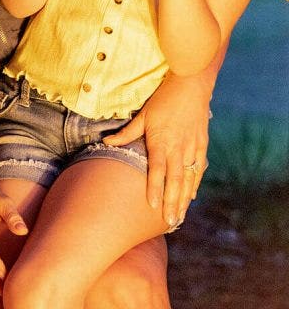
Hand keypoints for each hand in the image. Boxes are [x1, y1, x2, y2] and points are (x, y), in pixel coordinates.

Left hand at [104, 73, 210, 227]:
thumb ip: (126, 133)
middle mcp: (179, 148)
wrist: (192, 85)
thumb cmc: (163, 99)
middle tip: (170, 222)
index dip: (155, 189)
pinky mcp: (202, 144)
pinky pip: (198, 169)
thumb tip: (106, 143)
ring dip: (184, 199)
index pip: (157, 171)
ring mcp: (193, 147)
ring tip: (180, 216)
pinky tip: (191, 196)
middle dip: (172, 203)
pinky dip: (195, 183)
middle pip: (175, 181)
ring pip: (188, 179)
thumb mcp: (143, 115)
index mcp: (162, 142)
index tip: (153, 206)